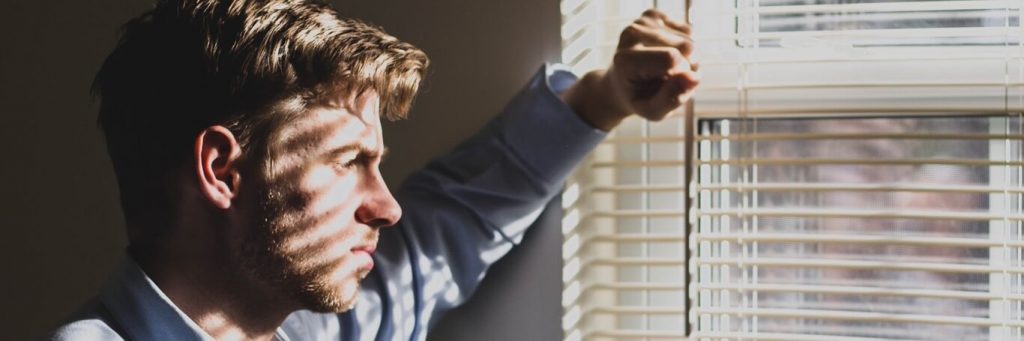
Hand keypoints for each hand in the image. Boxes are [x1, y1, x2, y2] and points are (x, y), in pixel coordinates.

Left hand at [561, 9, 698, 130]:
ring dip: (685, 58)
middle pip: (686, 47)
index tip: (667, 85)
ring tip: (665, 69)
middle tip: (666, 79)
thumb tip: (694, 77)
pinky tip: (667, 54)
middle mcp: (631, 34)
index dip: (681, 75)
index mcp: (625, 60)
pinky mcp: (653, 16)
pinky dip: (683, 47)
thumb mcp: (652, 111)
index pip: (672, 58)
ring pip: (690, 38)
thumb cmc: (638, 98)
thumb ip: (672, 99)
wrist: (621, 83)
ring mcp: (641, 22)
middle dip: (686, 67)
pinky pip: (688, 31)